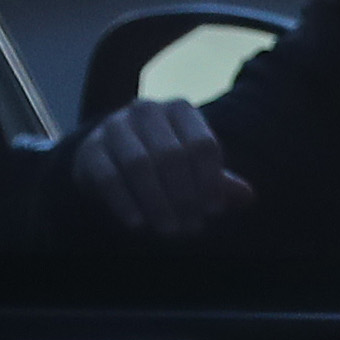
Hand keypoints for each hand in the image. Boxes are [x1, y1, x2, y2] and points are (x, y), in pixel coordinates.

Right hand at [72, 99, 253, 237]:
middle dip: (184, 197)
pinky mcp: (91, 148)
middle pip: (172, 155)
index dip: (211, 182)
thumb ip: (219, 181)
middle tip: (191, 227)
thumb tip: (248, 196)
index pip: (202, 144)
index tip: (214, 212)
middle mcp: (147, 110)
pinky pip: (110, 177)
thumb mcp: (193, 168)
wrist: (108, 157)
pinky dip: (126, 203)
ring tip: (170, 230)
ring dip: (157, 203)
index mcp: (180, 109)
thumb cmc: (162, 161)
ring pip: (140, 165)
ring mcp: (115, 126)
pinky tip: (139, 224)